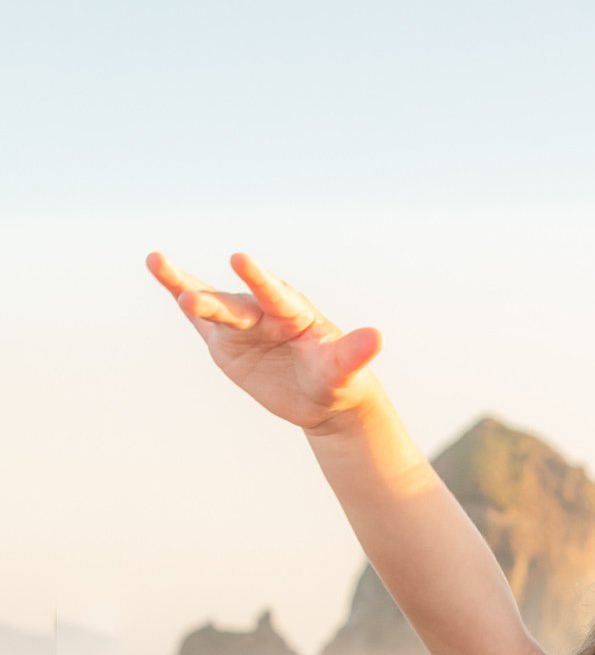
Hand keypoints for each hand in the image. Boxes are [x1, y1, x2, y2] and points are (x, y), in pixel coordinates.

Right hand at [146, 249, 383, 432]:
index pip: (273, 294)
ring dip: (183, 286)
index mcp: (292, 312)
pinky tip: (158, 271)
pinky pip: (198, 317)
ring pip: (210, 303)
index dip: (258, 278)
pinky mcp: (224, 340)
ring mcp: (241, 324)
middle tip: (188, 296)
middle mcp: (262, 312)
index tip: (240, 260)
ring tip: (156, 261)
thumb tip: (377, 337)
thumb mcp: (345, 371)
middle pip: (235, 305)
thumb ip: (354, 353)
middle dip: (212, 301)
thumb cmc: (336, 378)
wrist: (321, 394)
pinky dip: (178, 294)